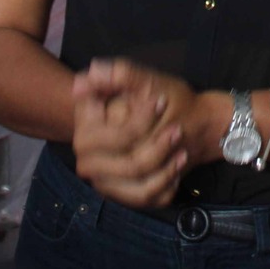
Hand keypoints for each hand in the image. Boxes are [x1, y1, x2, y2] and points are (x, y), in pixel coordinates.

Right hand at [70, 59, 186, 207]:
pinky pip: (146, 197)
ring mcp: (103, 180)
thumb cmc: (161, 101)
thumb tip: (92, 71)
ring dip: (166, 166)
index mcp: (87, 128)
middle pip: (127, 164)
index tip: (160, 103)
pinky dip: (167, 182)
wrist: (182, 127)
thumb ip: (120, 74)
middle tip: (177, 130)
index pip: (112, 135)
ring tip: (181, 149)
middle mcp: (88, 158)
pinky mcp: (121, 196)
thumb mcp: (146, 82)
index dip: (139, 122)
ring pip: (139, 183)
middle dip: (157, 148)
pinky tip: (176, 167)